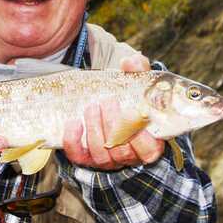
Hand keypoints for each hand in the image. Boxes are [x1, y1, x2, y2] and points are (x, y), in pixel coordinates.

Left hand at [63, 53, 164, 169]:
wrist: (106, 106)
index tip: (134, 113)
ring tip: (92, 107)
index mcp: (147, 143)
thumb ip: (138, 71)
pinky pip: (78, 155)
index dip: (141, 136)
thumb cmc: (127, 97)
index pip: (149, 150)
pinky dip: (74, 140)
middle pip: (122, 151)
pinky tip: (74, 122)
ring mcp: (106, 159)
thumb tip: (131, 62)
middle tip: (107, 101)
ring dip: (95, 129)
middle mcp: (127, 155)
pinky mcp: (85, 158)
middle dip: (113, 125)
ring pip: (101, 154)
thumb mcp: (136, 83)